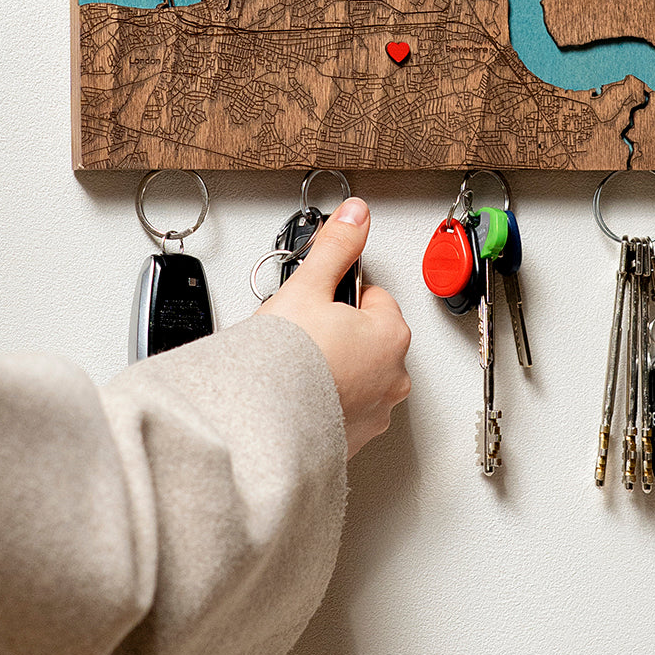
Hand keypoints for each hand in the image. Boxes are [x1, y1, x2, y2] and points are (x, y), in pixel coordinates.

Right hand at [257, 198, 410, 459]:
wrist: (261, 424)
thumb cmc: (286, 360)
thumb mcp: (308, 287)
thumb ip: (336, 247)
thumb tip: (356, 215)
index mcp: (391, 336)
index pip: (375, 298)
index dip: (340, 294)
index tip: (319, 300)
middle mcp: (393, 377)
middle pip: (371, 337)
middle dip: (342, 331)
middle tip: (306, 331)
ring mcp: (376, 412)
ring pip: (361, 375)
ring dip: (338, 368)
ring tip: (301, 364)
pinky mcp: (355, 439)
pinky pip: (346, 410)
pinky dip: (329, 401)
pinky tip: (302, 393)